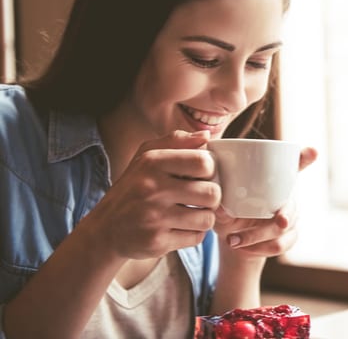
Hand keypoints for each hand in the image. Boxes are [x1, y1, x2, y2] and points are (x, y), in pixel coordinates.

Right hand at [86, 130, 219, 259]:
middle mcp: (152, 188)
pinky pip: (196, 238)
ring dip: (204, 217)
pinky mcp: (156, 241)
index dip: (210, 170)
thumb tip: (206, 136)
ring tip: (192, 213)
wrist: (105, 229)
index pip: (204, 162)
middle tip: (200, 198)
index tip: (202, 176)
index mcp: (153, 162)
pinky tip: (181, 228)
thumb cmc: (134, 188)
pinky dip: (194, 234)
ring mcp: (154, 217)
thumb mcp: (147, 156)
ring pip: (207, 218)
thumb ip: (177, 141)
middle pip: (212, 193)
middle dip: (212, 197)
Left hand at [214, 146, 317, 257]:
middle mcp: (286, 197)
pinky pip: (281, 245)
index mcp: (274, 181)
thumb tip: (220, 209)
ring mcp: (290, 218)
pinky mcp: (288, 238)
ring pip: (283, 229)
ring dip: (257, 236)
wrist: (234, 239)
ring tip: (232, 241)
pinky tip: (242, 249)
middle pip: (291, 205)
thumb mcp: (221, 205)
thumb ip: (221, 206)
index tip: (313, 151)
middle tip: (280, 221)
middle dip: (287, 214)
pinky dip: (259, 249)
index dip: (305, 157)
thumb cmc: (229, 212)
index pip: (294, 166)